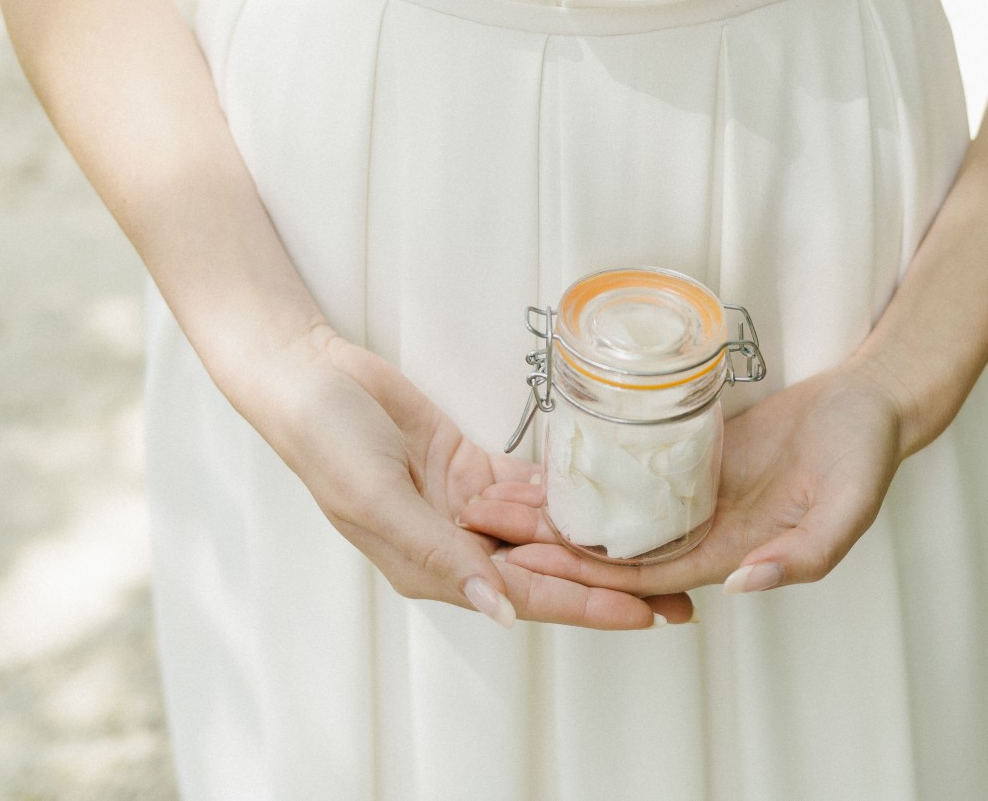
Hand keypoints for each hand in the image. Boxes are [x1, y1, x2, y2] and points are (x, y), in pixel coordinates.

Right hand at [255, 326, 696, 628]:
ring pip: (545, 533)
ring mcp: (465, 507)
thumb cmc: (326, 440)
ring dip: (598, 541)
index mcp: (432, 566)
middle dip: (611, 584)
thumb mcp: (376, 498)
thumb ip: (439, 553)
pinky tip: (611, 492)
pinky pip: (530, 488)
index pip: (527, 596)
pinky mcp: (470, 468)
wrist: (308, 376)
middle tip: (679, 589)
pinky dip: (567, 492)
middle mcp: (456, 545)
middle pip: (549, 573)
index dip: (588, 605)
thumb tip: (500, 607)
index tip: (645, 611)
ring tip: (660, 545)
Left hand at [456, 358, 908, 597]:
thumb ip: (802, 554)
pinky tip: (550, 463)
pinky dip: (592, 473)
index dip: (585, 573)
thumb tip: (742, 586)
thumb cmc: (865, 453)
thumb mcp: (848, 506)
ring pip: (616, 513)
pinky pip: (632, 473)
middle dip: (550, 542)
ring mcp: (697, 495)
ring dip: (560, 509)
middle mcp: (708, 531)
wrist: (871, 403)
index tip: (528, 562)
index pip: (644, 576)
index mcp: (738, 553)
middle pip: (615, 549)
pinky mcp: (695, 459)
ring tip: (494, 497)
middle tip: (482, 525)